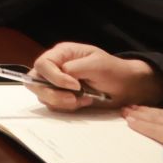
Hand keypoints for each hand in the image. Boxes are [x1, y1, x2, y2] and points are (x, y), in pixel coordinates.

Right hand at [28, 43, 162, 110]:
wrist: (126, 87)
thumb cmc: (113, 71)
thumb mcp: (97, 64)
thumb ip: (75, 68)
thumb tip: (62, 75)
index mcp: (61, 54)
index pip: (42, 64)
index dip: (54, 77)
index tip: (74, 86)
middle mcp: (54, 68)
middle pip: (35, 81)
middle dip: (53, 93)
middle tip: (74, 99)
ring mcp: (56, 83)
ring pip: (42, 95)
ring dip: (62, 102)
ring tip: (83, 99)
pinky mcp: (61, 97)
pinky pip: (53, 105)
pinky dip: (67, 107)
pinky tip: (83, 102)